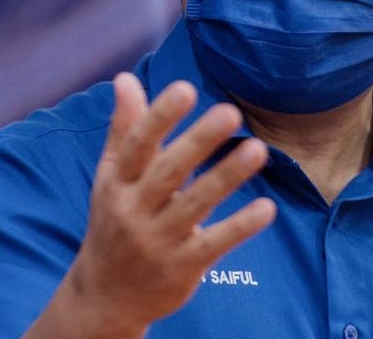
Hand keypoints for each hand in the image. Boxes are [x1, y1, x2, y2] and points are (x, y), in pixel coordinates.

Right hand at [66, 73, 275, 334]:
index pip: (137, 145)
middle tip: (231, 111)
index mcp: (116, 183)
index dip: (160, 117)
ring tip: (258, 149)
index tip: (186, 88)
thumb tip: (125, 79)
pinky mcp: (182, 268)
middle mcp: (134, 210)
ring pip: (195, 205)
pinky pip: (215, 244)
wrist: (106, 294)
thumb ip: (124, 128)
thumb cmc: (114, 220)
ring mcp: (158, 241)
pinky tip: (266, 206)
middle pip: (168, 172)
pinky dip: (240, 226)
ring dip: (227, 177)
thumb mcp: (112, 177)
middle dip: (198, 141)